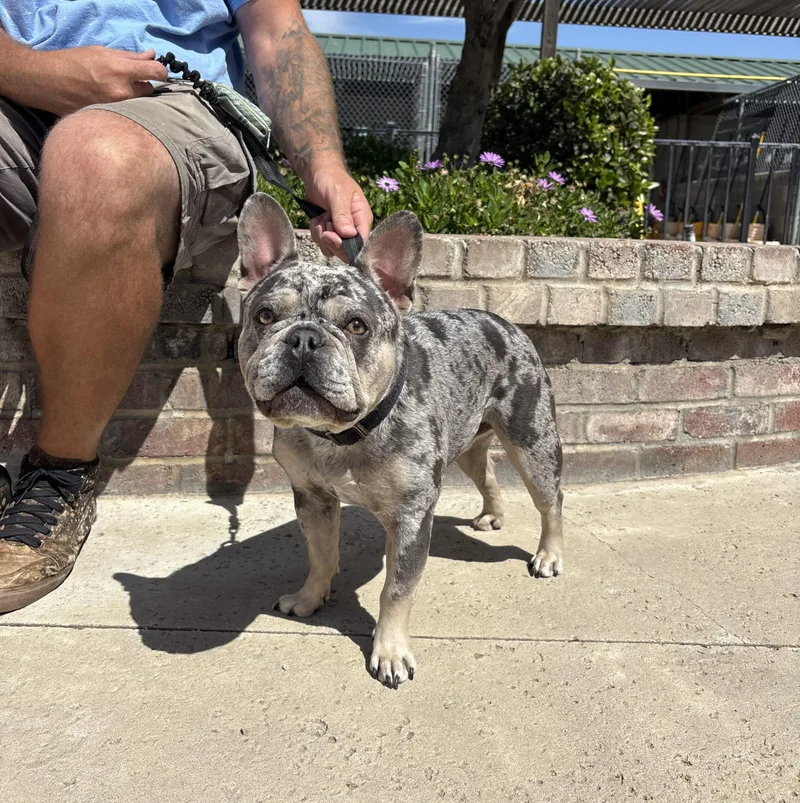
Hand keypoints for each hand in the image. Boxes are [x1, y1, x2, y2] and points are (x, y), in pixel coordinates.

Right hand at [30, 47, 166, 115]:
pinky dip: (124, 112)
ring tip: (117, 95)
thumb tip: (152, 56)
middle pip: (149, 92)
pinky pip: (126, 118)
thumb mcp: (101, 52)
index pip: (156, 72)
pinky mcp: (108, 121)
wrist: (46, 82)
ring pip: (139, 107)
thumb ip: (130, 56)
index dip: (161, 71)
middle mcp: (121, 94)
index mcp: (120, 72)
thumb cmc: (72, 62)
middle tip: (129, 83)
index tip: (159, 72)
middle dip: (143, 87)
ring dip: (134, 101)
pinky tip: (111, 107)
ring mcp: (115, 110)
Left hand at [305, 165, 372, 260]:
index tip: (330, 235)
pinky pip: (322, 243)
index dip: (345, 245)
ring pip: (331, 249)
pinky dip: (315, 233)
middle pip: (346, 251)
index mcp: (362, 219)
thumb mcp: (338, 194)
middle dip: (331, 241)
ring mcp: (341, 231)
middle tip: (323, 224)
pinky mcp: (329, 232)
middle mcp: (354, 228)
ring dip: (321, 236)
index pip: (360, 243)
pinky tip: (317, 218)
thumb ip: (342, 215)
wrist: (317, 173)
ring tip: (320, 218)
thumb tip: (348, 235)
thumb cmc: (331, 179)